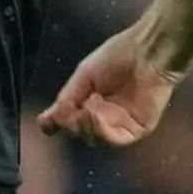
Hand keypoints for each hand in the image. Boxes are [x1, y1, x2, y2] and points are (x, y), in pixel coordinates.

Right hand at [38, 26, 176, 146]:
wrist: (146, 53)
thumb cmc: (116, 57)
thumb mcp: (83, 76)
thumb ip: (67, 98)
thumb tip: (48, 120)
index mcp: (89, 100)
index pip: (68, 118)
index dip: (55, 123)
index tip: (46, 122)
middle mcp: (103, 115)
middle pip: (79, 131)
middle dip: (71, 123)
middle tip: (70, 109)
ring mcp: (120, 123)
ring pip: (95, 138)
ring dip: (86, 126)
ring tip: (87, 108)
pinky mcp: (136, 129)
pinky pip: (115, 140)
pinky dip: (102, 131)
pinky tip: (97, 114)